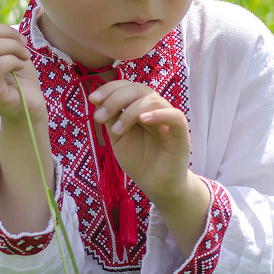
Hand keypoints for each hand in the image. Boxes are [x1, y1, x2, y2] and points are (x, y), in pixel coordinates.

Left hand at [89, 80, 190, 205]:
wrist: (156, 185)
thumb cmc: (139, 160)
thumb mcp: (118, 137)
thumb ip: (112, 118)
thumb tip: (98, 101)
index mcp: (140, 107)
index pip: (127, 87)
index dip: (110, 89)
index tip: (92, 100)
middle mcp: (155, 109)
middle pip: (138, 89)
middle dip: (115, 98)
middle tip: (99, 117)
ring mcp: (169, 119)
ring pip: (153, 100)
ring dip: (130, 111)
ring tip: (116, 130)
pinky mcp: (181, 133)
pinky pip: (174, 116)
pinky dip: (159, 114)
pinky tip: (143, 119)